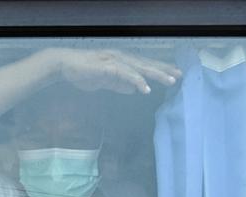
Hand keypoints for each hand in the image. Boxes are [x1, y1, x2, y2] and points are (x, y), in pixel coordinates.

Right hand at [44, 48, 179, 94]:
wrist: (65, 65)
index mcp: (122, 61)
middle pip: (147, 64)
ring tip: (170, 81)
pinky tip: (145, 88)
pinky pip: (125, 74)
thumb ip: (119, 84)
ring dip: (156, 74)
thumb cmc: (84, 72)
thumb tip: (134, 89)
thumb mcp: (105, 81)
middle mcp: (122, 58)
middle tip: (180, 75)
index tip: (175, 75)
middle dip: (164, 70)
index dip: (160, 70)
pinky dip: (136, 81)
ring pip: (140, 68)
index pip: (145, 65)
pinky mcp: (107, 67)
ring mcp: (115, 61)